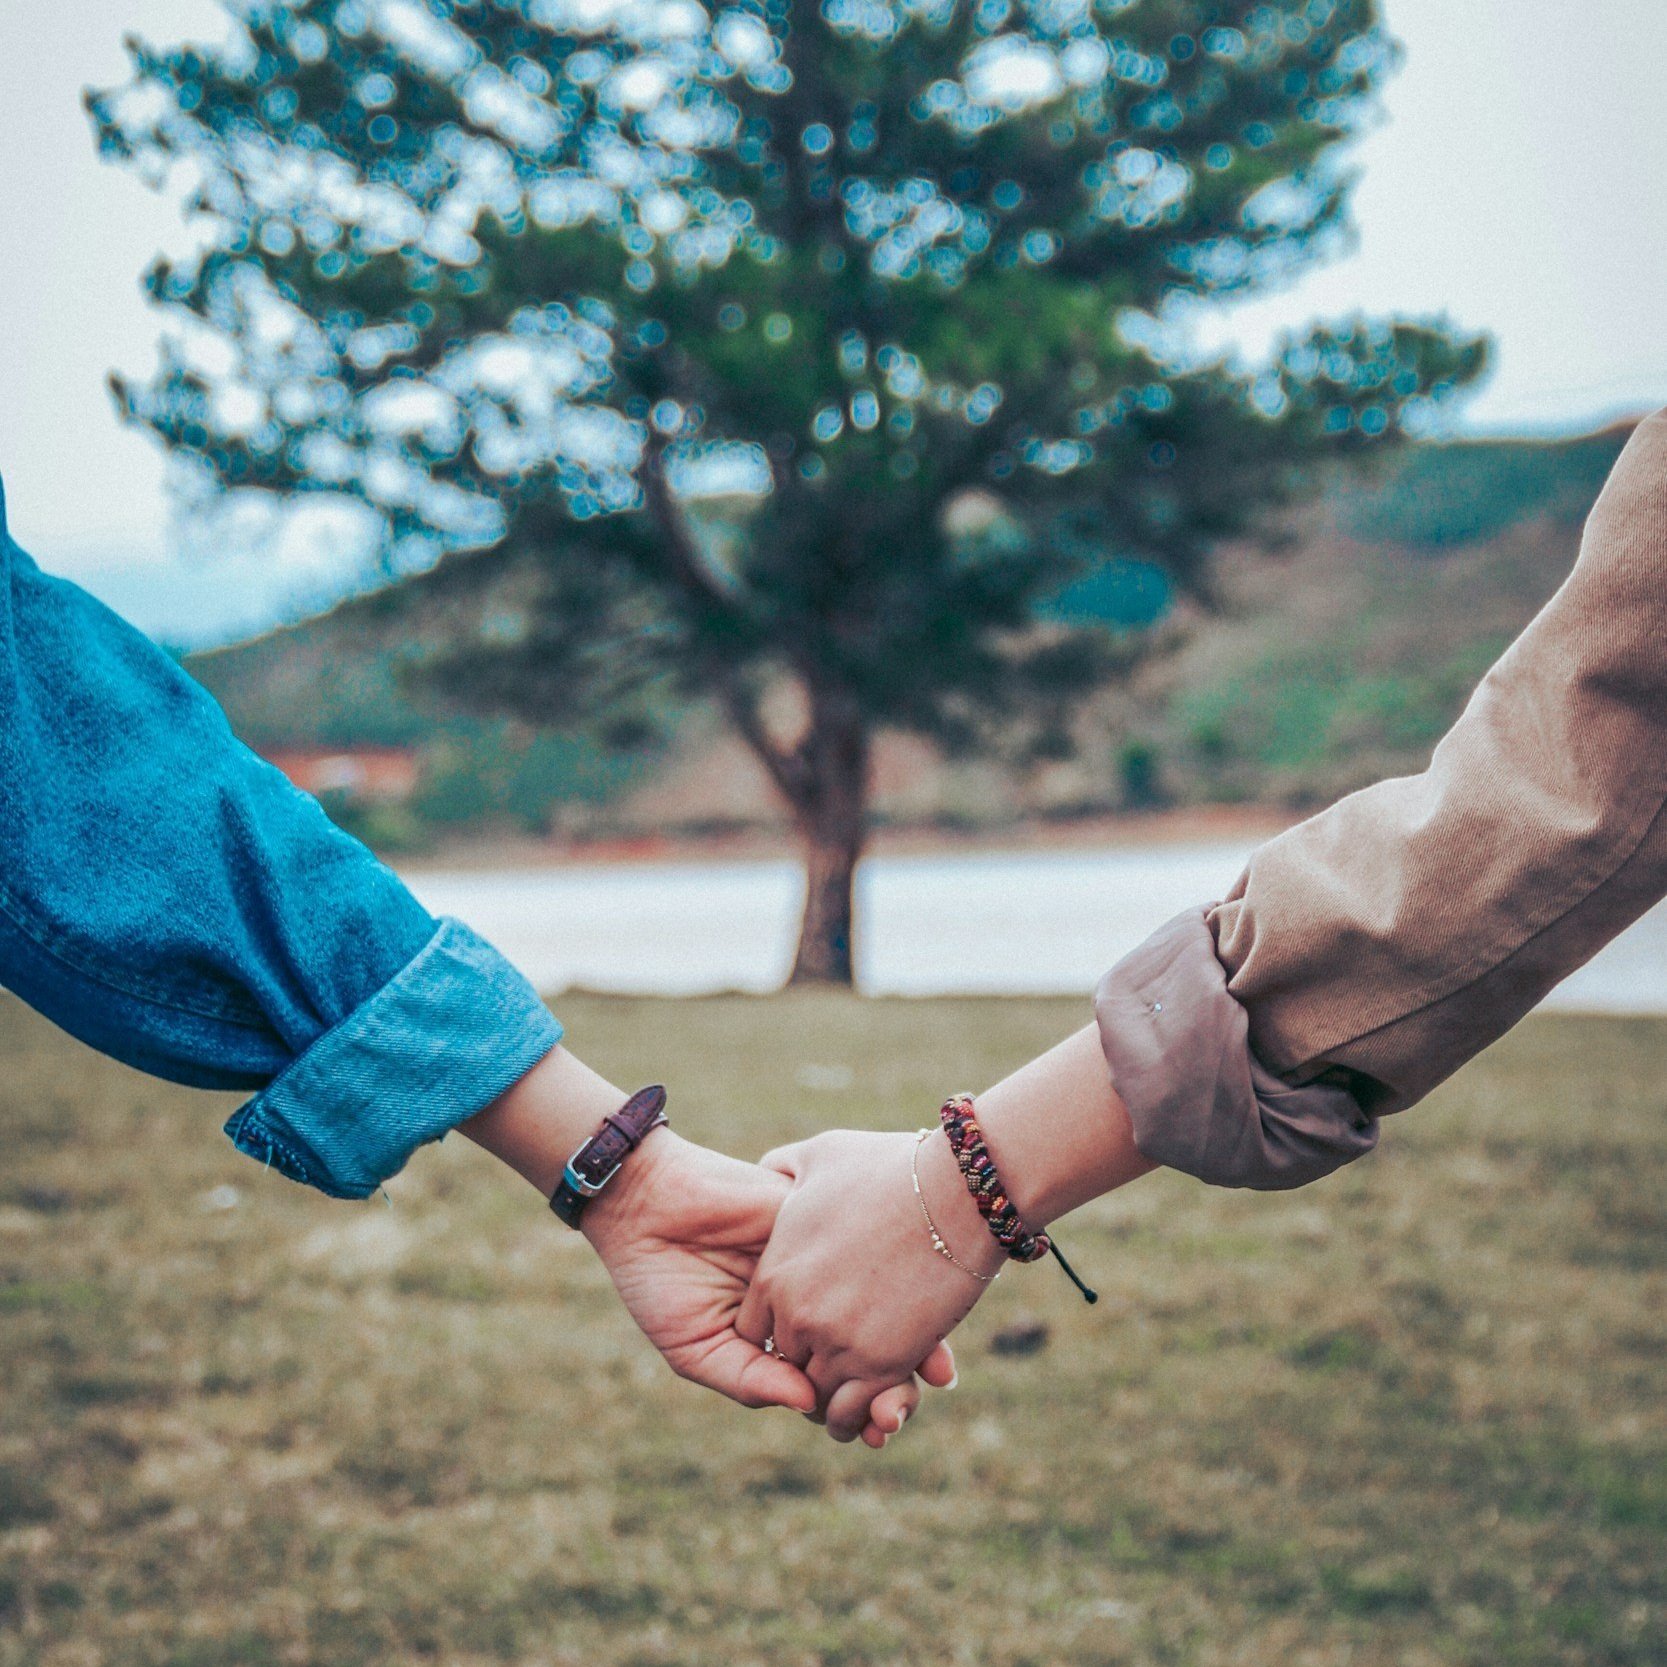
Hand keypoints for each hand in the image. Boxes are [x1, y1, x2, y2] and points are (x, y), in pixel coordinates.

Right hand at [583, 1127, 937, 1434]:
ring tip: (930, 1375)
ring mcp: (823, 1261)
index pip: (833, 1380)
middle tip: (902, 1411)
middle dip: (894, 1383)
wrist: (647, 1202)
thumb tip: (809, 1406)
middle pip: (869, 1347)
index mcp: (782, 1337)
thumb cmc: (660, 1280)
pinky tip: (916, 1312)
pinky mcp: (825, 1221)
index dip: (860, 1409)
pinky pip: (872, 1253)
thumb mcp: (696, 1346)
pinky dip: (900, 1281)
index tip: (880, 1432)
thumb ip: (748, 1378)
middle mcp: (812, 1300)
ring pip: (883, 1303)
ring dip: (912, 1340)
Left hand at [738, 1127, 1002, 1442]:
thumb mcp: (821, 1156)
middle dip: (806, 1365)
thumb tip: (770, 1172)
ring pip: (816, 1397)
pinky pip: (852, 1412)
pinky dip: (860, 1417)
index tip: (807, 1327)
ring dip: (833, 1398)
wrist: (957, 1190)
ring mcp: (837, 1342)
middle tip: (834, 1362)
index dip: (778, 1332)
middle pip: (784, 1365)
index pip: (754, 1331)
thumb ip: (784, 1168)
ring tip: (855, 1390)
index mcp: (775, 1273)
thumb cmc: (892, 1167)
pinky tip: (876, 1407)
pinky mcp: (882, 1364)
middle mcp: (797, 1315)